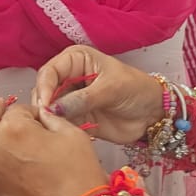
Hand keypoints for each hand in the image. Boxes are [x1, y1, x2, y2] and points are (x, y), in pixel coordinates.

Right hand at [32, 46, 163, 144]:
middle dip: (43, 104)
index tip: (46, 104)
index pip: (50, 71)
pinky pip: (58, 124)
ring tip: (55, 128)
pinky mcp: (74, 118)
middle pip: (43, 90)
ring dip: (48, 119)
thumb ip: (83, 98)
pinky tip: (62, 135)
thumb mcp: (111, 88)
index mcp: (76, 59)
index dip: (44, 87)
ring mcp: (70, 99)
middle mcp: (69, 77)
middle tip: (47, 119)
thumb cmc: (137, 90)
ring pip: (47, 109)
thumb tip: (55, 108)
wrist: (152, 113)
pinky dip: (57, 129)